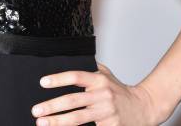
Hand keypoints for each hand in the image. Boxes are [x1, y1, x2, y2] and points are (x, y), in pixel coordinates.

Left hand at [30, 61, 164, 124]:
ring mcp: (106, 112)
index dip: (58, 79)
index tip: (43, 82)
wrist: (144, 108)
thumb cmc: (121, 92)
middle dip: (52, 106)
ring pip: (77, 118)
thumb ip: (90, 68)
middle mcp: (102, 95)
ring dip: (57, 121)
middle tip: (36, 110)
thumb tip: (69, 60)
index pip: (75, 76)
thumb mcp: (107, 75)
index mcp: (99, 80)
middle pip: (72, 101)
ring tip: (42, 123)